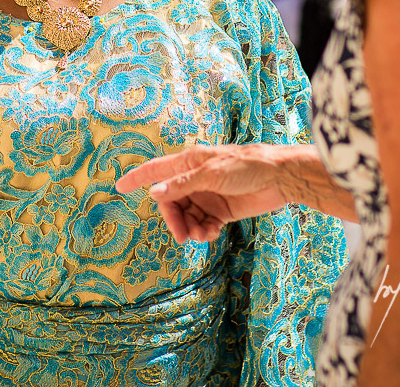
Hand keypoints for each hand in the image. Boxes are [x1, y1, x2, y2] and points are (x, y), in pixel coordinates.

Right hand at [116, 143, 303, 242]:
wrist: (280, 178)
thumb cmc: (246, 166)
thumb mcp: (212, 174)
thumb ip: (183, 185)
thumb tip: (154, 193)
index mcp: (189, 162)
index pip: (155, 170)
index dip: (136, 178)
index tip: (118, 187)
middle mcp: (194, 179)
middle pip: (171, 202)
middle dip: (173, 219)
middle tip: (182, 236)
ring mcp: (207, 196)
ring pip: (186, 216)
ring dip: (190, 228)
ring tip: (202, 236)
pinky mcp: (221, 211)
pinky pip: (202, 224)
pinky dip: (203, 232)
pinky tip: (211, 234)